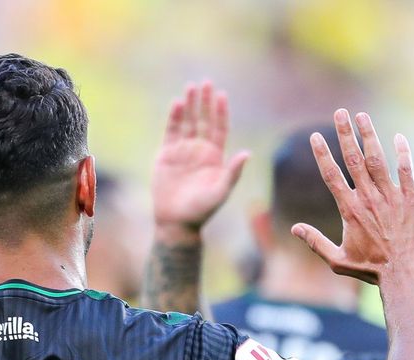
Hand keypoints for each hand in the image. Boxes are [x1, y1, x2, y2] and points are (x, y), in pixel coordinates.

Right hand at [151, 81, 250, 235]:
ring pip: (187, 122)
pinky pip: (171, 132)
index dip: (220, 112)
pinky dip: (174, 118)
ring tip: (191, 87)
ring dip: (189, 105)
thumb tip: (247, 153)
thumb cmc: (202, 210)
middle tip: (206, 82)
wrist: (177, 222)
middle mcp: (199, 151)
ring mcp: (182, 151)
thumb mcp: (221, 191)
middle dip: (205, 102)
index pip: (219, 128)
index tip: (221, 95)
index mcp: (214, 157)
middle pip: (203, 120)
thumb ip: (233, 172)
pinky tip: (177, 104)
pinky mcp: (166, 155)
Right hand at [294, 109, 413, 284]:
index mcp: (349, 209)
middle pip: (353, 159)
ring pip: (377, 159)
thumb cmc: (370, 269)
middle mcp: (368, 198)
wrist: (403, 273)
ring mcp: (391, 196)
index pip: (331, 175)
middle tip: (339, 113)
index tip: (315, 136)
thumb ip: (315, 242)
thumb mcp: (337, 260)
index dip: (322, 154)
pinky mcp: (411, 199)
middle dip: (344, 134)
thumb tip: (295, 229)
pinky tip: (398, 137)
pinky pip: (406, 170)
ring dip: (369, 135)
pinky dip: (402, 152)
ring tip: (362, 116)